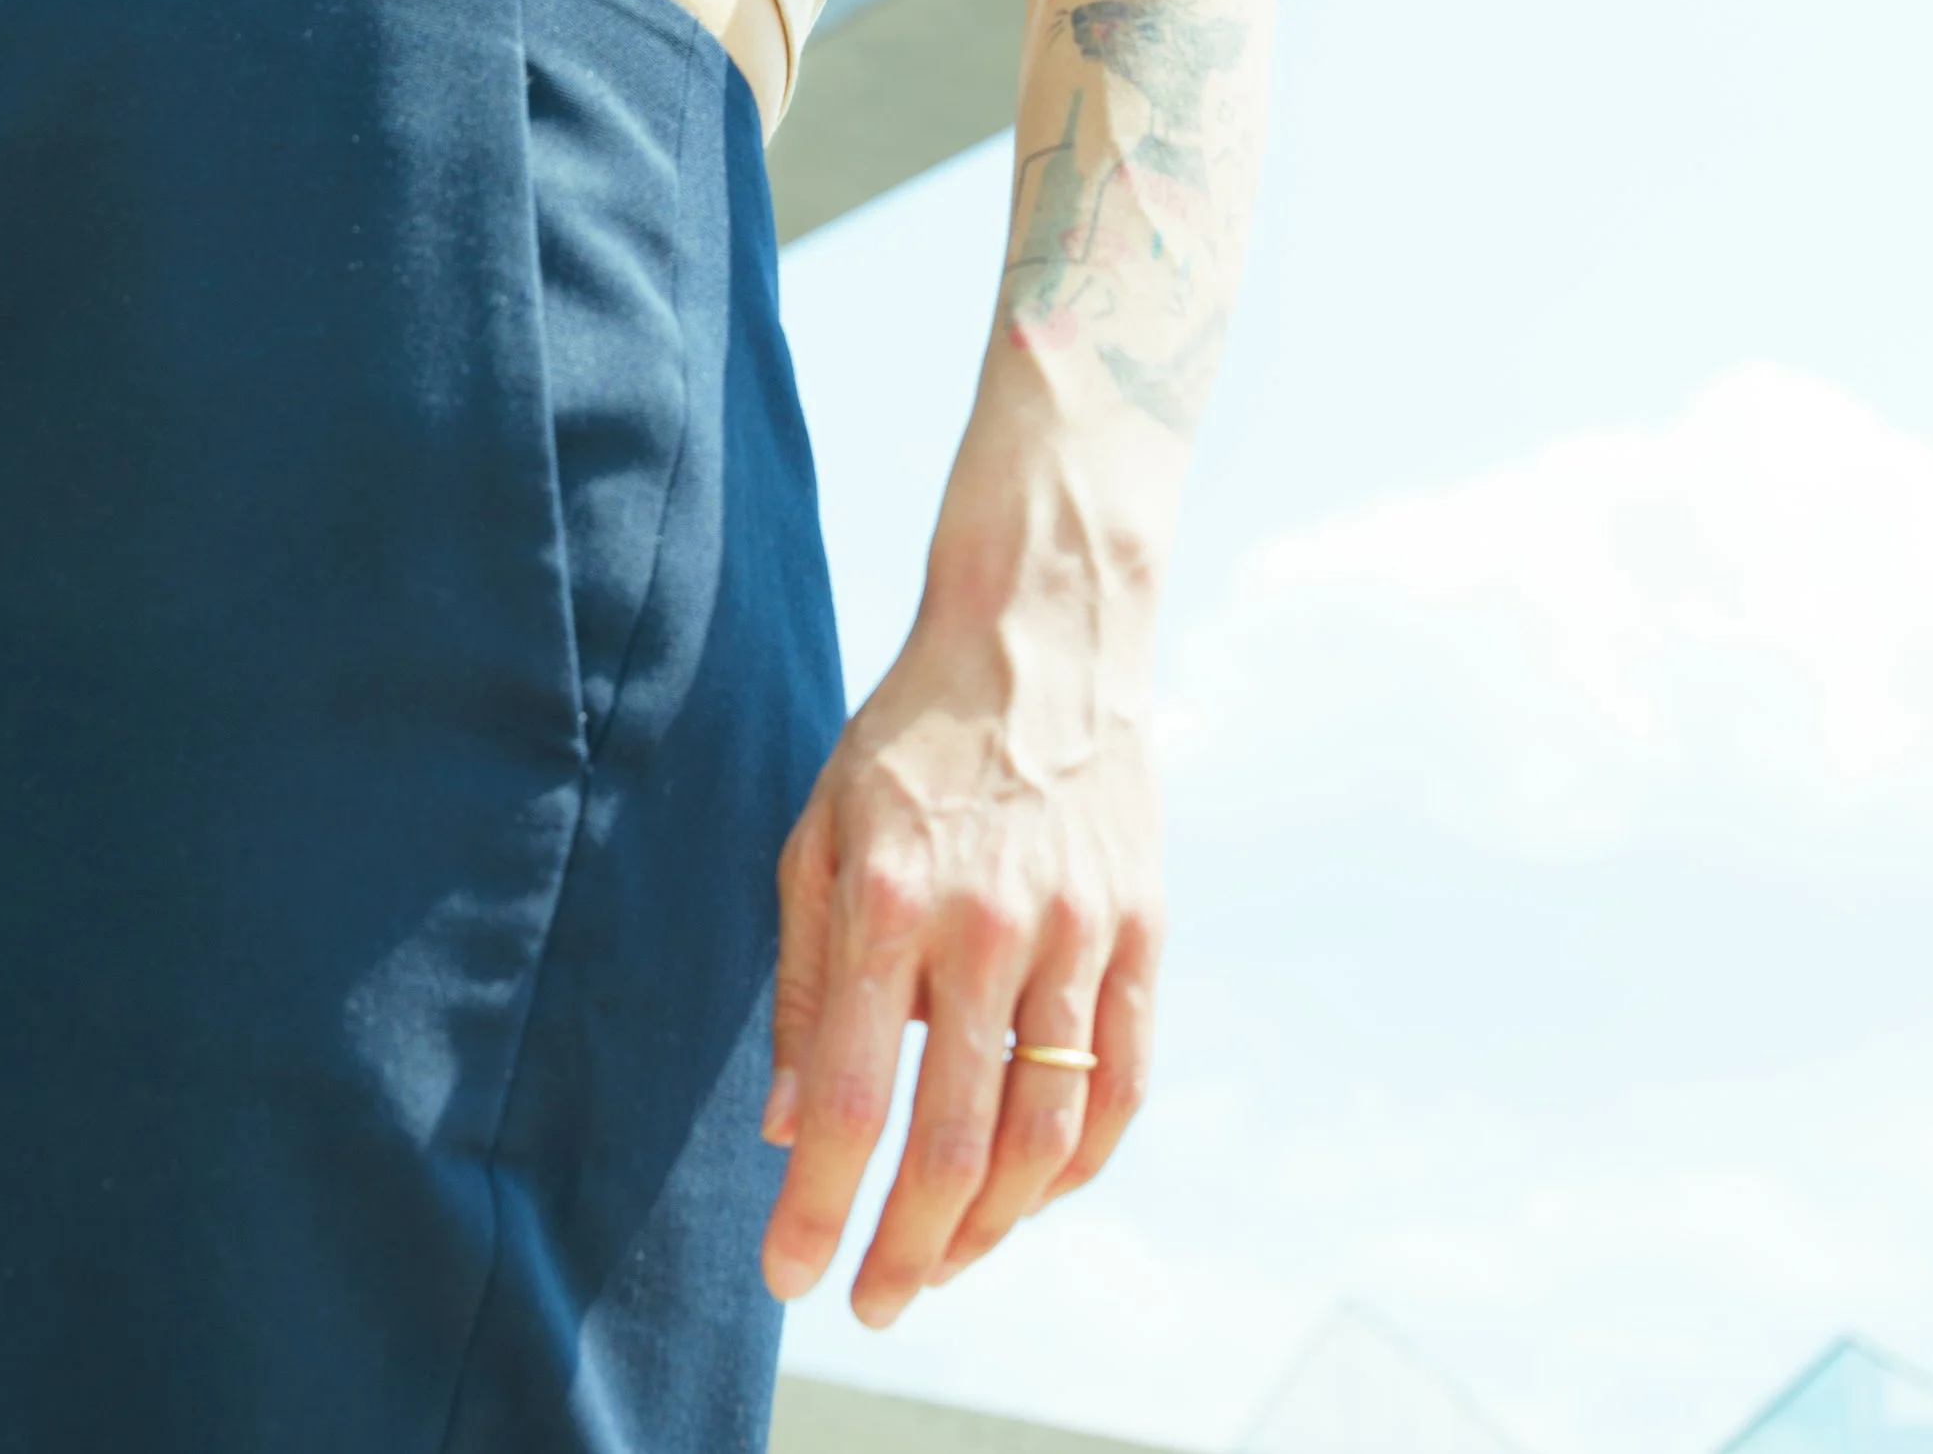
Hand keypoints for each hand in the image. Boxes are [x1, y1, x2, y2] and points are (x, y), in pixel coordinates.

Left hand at [757, 614, 1160, 1325]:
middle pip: (950, 1142)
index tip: (789, 1277)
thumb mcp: (821, 833)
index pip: (854, 1099)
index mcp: (892, 897)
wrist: (1041, 631)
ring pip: (1045, 1133)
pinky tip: (1031, 1194)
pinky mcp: (1143, 929)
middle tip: (873, 1301)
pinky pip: (1123, 1084)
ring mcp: (1078, 930)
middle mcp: (988, 923)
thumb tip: (793, 1127)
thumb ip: (809, 983)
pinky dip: (1078, 1165)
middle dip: (905, 1250)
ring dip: (991, 1226)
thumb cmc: (911, 738)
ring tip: (943, 1262)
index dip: (818, 1208)